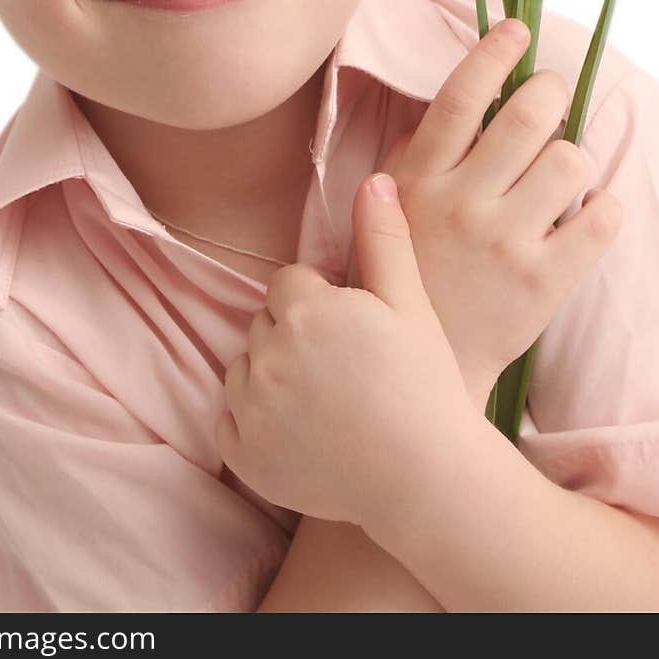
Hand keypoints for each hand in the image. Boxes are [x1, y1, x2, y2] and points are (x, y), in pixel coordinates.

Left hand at [215, 174, 475, 525]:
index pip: (289, 283)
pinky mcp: (243, 456)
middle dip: (296, 334)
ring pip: (246, 368)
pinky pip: (231, 420)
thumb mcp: (410, 304)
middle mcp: (266, 356)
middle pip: (266, 323)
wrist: (427, 479)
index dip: (322, 301)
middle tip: (346, 367)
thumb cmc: (425, 384)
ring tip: (328, 400)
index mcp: (304, 311)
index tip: (355, 329)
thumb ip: (383, 239)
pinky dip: (256, 424)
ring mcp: (250, 410)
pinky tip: (303, 432)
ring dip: (273, 375)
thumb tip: (374, 179)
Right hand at [346, 18, 623, 404]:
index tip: (519, 29)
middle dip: (550, 91)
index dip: (493, 54)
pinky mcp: (543, 283)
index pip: (460, 98)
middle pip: (526, 116)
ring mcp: (504, 243)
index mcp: (418, 180)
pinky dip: (604, 208)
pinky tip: (587, 213)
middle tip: (552, 93)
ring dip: (572, 155)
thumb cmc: (407, 275)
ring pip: (569, 160)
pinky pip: (600, 220)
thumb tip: (466, 96)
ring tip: (561, 170)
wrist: (420, 368)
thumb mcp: (389, 208)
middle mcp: (461, 204)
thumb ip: (422, 154)